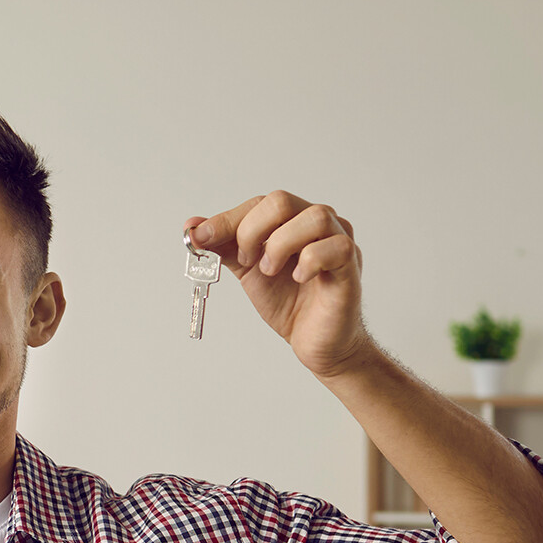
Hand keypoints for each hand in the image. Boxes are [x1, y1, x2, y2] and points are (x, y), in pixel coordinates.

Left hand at [188, 191, 369, 378]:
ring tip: (271, 271)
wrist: (315, 341)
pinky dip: (309, 261)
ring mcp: (338, 240)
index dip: (226, 220)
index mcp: (292, 220)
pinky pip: (335, 247)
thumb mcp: (248, 271)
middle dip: (252, 232)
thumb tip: (192, 227)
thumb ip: (225, 247)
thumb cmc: (289, 302)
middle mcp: (317, 223)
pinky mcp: (350, 265)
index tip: (200, 238)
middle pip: (281, 201)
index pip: (259, 203)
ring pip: (313, 217)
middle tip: (246, 261)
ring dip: (281, 245)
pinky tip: (298, 278)